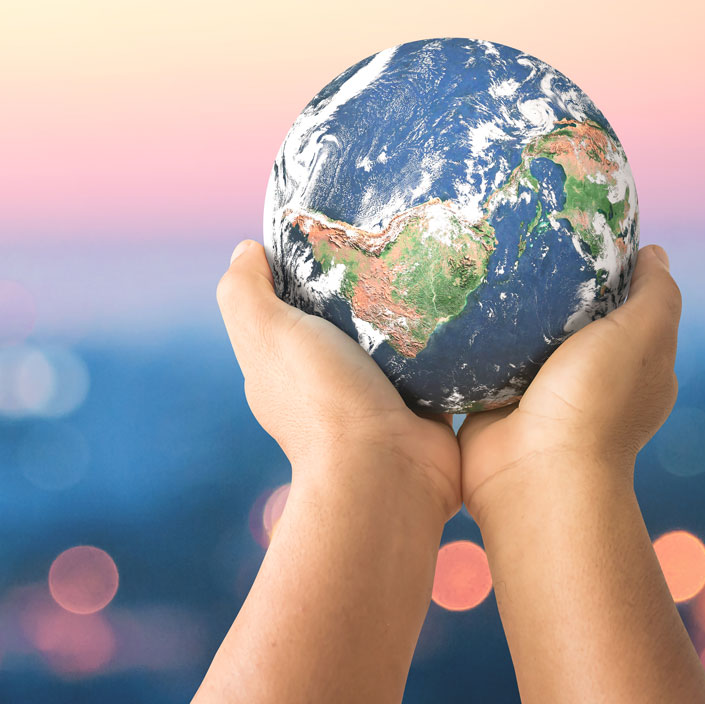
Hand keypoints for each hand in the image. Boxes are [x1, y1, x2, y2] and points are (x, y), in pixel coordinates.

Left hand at [217, 239, 460, 517]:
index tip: (333, 230)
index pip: (285, 305)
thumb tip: (245, 249)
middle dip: (363, 285)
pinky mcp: (421, 406)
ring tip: (432, 264)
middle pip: (342, 318)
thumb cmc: (322, 396)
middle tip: (392, 241)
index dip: (301, 268)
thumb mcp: (266, 332)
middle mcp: (324, 381)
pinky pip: (434, 363)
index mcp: (281, 364)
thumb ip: (245, 291)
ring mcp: (374, 396)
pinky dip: (443, 341)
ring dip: (407, 311)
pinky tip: (459, 307)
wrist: (386, 472)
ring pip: (391, 338)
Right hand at [459, 243, 681, 524]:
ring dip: (507, 313)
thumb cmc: (595, 401)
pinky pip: (483, 362)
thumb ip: (655, 294)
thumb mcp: (641, 335)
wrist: (533, 470)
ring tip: (482, 267)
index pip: (627, 308)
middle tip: (520, 244)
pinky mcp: (495, 402)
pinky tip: (457, 308)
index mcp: (633, 368)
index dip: (609, 272)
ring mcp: (540, 394)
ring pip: (524, 340)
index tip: (577, 235)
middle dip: (550, 288)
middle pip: (571, 320)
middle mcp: (589, 382)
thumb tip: (653, 252)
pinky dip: (474, 341)